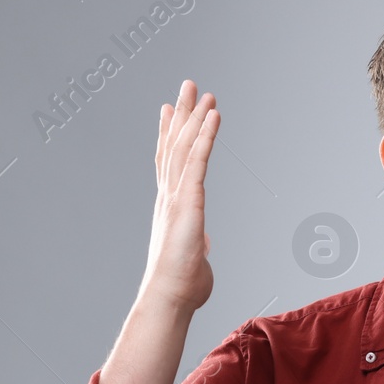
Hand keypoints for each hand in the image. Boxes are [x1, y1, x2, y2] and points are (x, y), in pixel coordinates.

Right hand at [141, 79, 219, 311]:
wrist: (170, 297)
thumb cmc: (182, 287)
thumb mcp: (194, 260)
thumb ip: (198, 248)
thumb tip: (202, 248)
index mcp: (171, 207)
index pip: (169, 163)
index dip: (169, 134)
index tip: (169, 110)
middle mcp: (169, 195)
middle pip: (173, 145)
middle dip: (181, 114)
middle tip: (187, 86)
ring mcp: (176, 196)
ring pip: (184, 146)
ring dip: (194, 116)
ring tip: (201, 90)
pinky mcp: (188, 200)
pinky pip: (198, 160)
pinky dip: (206, 135)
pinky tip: (214, 115)